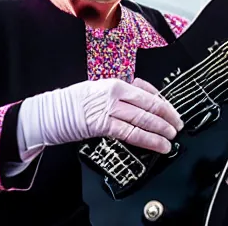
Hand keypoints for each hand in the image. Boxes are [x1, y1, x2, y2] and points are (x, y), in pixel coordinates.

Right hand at [18, 78, 183, 156]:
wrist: (50, 112)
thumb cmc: (73, 102)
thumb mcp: (100, 90)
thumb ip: (121, 94)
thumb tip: (143, 99)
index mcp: (116, 83)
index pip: (148, 92)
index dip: (164, 103)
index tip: (172, 111)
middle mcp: (115, 93)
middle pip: (149, 105)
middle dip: (167, 116)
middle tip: (178, 124)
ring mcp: (109, 109)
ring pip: (143, 119)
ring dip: (161, 129)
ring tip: (172, 136)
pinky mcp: (102, 125)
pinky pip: (131, 133)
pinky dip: (149, 140)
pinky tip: (159, 145)